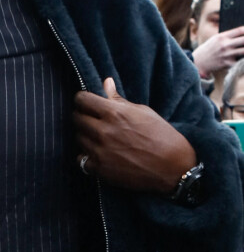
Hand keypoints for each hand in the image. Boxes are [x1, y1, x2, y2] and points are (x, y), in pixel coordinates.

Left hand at [74, 78, 195, 193]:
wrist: (174, 168)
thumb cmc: (161, 135)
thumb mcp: (141, 111)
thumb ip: (117, 98)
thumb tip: (105, 82)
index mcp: (113, 112)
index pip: (81, 99)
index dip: (83, 99)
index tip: (87, 102)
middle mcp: (103, 131)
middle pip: (76, 117)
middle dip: (83, 116)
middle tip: (93, 120)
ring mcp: (100, 151)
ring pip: (78, 137)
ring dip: (85, 136)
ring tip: (98, 137)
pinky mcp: (101, 170)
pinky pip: (81, 159)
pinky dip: (86, 156)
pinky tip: (97, 153)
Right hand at [192, 26, 243, 76]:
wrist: (199, 61)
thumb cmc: (209, 49)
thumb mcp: (215, 39)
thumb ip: (228, 37)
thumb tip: (243, 35)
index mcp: (221, 37)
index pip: (239, 30)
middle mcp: (225, 45)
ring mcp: (227, 54)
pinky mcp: (228, 63)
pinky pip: (240, 61)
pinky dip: (242, 60)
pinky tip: (241, 58)